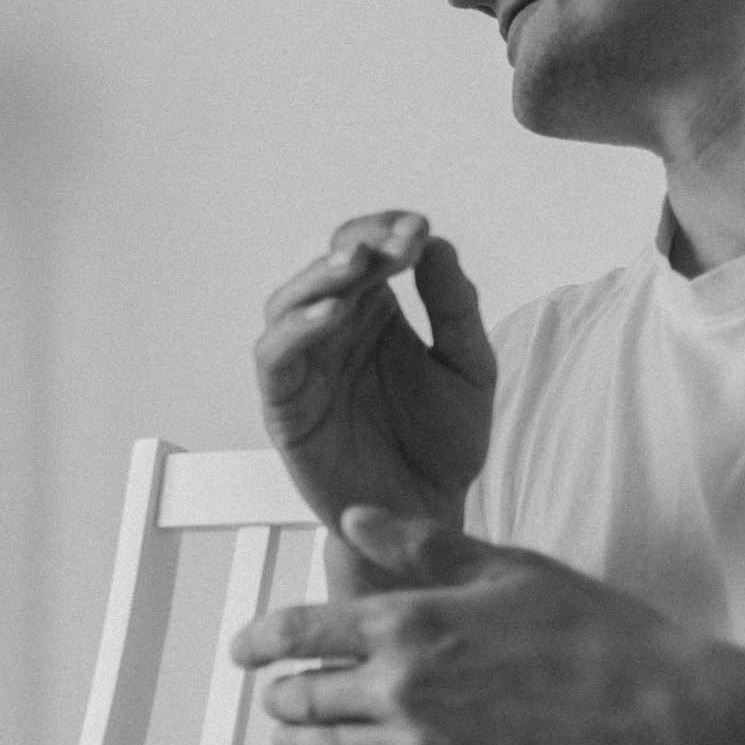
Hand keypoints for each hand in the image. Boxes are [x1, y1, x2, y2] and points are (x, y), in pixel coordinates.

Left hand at [231, 507, 744, 744]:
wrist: (666, 723)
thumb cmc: (600, 638)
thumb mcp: (509, 568)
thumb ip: (422, 545)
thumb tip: (351, 518)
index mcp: (408, 623)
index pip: (298, 631)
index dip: (257, 641)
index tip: (241, 650)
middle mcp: (400, 688)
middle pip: (299, 697)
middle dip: (278, 695)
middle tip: (274, 696)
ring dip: (297, 744)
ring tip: (292, 739)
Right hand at [256, 212, 494, 557]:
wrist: (427, 515)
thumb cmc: (442, 444)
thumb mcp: (467, 366)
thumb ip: (453, 307)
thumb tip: (435, 243)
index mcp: (374, 314)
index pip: (363, 250)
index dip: (385, 231)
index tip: (420, 228)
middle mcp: (332, 332)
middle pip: (324, 268)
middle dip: (357, 246)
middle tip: (392, 242)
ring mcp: (305, 366)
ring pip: (287, 303)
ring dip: (318, 277)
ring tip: (354, 263)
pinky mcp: (285, 404)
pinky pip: (276, 356)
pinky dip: (297, 328)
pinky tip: (333, 313)